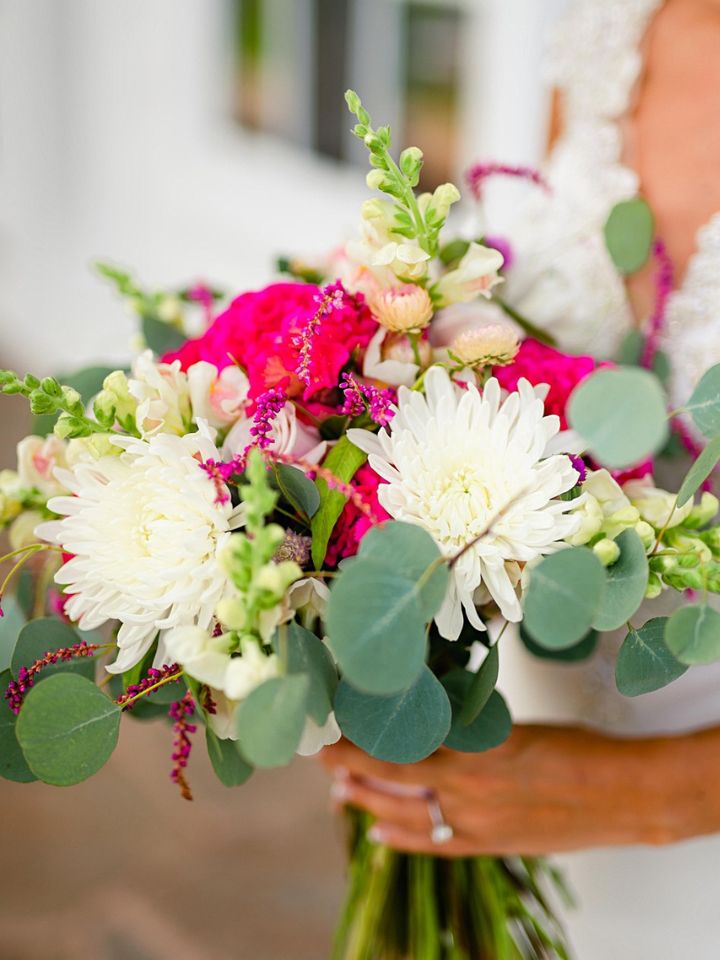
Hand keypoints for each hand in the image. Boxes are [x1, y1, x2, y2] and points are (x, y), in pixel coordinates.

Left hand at [321, 724, 719, 856]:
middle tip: (321, 755)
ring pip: (405, 811)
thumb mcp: (512, 726)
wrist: (621, 796)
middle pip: (392, 775)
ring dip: (370, 800)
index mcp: (471, 746)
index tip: (329, 726)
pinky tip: (378, 834)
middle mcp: (465, 786)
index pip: (397, 741)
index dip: (358, 737)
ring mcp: (475, 821)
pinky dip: (403, 838)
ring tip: (340, 792)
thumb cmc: (574, 749)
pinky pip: (434, 843)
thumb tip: (424, 719)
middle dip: (352, 765)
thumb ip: (466, 729)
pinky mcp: (489, 844)